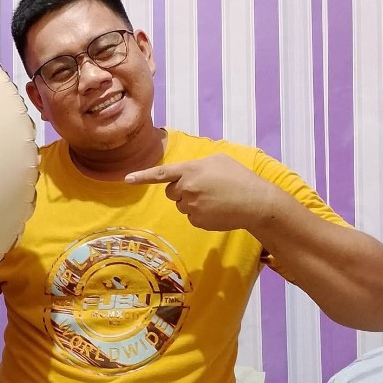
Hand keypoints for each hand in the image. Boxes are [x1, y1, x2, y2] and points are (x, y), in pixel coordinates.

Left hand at [125, 153, 274, 231]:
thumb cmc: (239, 178)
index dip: (142, 176)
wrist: (255, 202)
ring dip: (192, 201)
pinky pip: (191, 217)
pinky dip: (200, 213)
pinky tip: (216, 209)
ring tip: (214, 198)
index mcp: (191, 169)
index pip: (161, 173)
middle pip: (171, 191)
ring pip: (181, 205)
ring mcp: (191, 206)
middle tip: (203, 188)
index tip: (127, 180)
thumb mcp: (219, 160)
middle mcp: (187, 188)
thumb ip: (197, 164)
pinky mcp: (197, 221)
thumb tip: (187, 172)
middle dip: (181, 190)